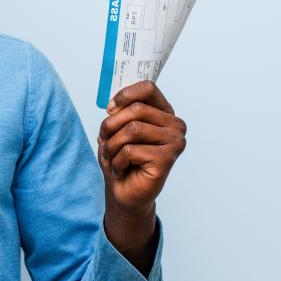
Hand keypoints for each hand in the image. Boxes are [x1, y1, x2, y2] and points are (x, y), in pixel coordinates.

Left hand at [98, 80, 186, 212]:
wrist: (124, 192)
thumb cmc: (122, 159)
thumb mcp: (116, 130)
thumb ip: (120, 112)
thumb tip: (114, 105)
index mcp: (164, 112)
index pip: (148, 88)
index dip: (124, 95)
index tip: (110, 109)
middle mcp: (175, 125)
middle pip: (136, 110)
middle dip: (111, 126)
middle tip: (105, 142)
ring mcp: (175, 142)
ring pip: (132, 130)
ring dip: (112, 146)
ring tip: (112, 157)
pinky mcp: (167, 159)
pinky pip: (130, 150)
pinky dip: (117, 161)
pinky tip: (121, 169)